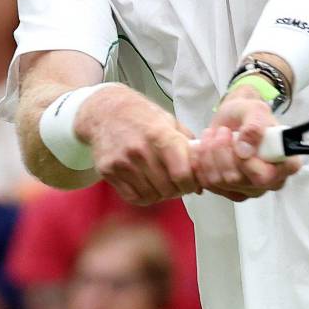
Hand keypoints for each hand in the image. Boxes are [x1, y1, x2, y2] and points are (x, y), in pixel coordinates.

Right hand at [79, 85, 198, 205]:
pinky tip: (146, 185)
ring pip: (151, 196)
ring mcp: (122, 162)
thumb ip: (189, 147)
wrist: (104, 111)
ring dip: (160, 194)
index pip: (182, 174)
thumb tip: (204, 176)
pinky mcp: (108, 171)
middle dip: (177, 190)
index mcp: (160, 135)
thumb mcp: (169, 122)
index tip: (191, 183)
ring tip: (161, 183)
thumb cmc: (141, 116)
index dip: (191, 183)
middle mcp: (140, 150)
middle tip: (176, 184)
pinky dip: (143, 196)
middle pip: (168, 188)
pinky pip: (133, 197)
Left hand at [191, 86, 298, 201]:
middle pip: (239, 179)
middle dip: (223, 151)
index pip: (268, 176)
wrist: (232, 120)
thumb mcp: (255, 109)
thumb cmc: (248, 115)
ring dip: (210, 153)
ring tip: (214, 135)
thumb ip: (254, 126)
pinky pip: (209, 183)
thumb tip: (245, 149)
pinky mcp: (229, 191)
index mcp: (286, 164)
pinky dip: (202, 162)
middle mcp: (270, 181)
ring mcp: (249, 189)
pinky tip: (207, 148)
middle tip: (223, 131)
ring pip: (221, 181)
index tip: (238, 142)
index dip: (248, 164)